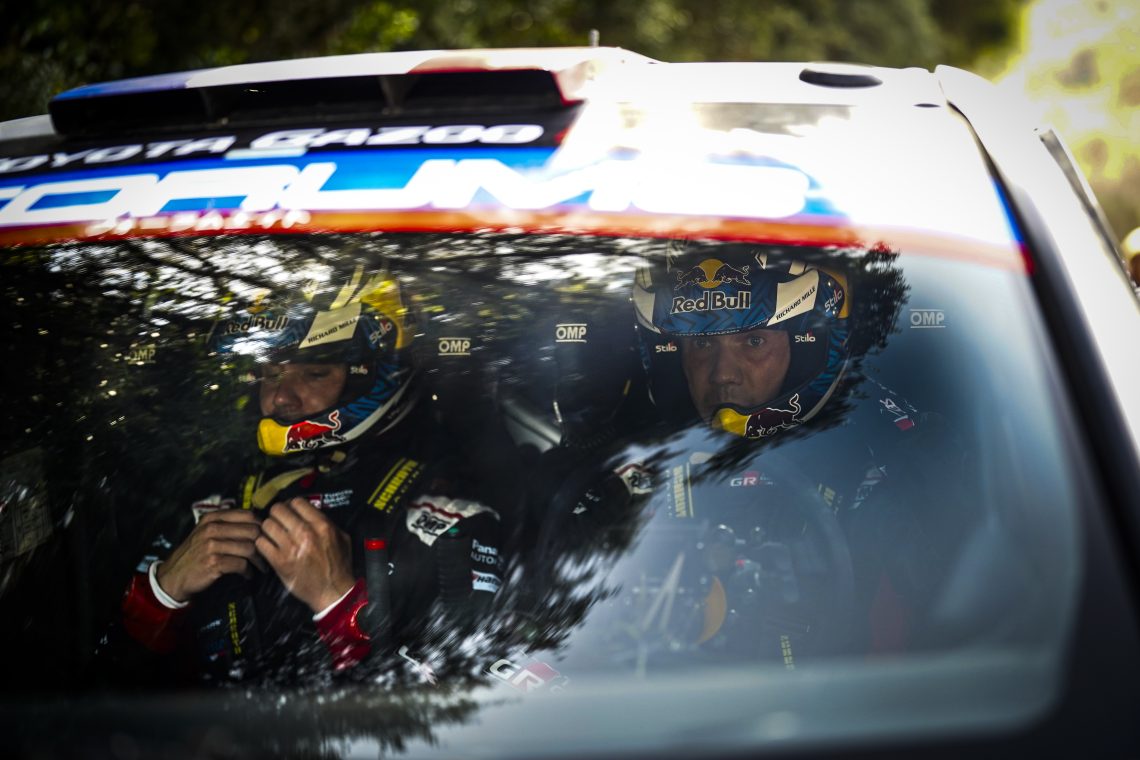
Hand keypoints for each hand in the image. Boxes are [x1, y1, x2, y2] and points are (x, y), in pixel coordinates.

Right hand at [156, 510, 265, 601]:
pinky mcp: (213, 562)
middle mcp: (212, 528)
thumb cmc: (195, 553)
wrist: (174, 575)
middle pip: (252, 531)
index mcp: (213, 517)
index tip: (266, 537)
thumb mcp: (205, 532)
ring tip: (260, 566)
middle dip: (263, 544)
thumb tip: (257, 524)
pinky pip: (241, 564)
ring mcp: (211, 545)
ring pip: (249, 548)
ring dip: (258, 560)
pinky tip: (247, 574)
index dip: (261, 526)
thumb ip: (227, 524)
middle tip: (266, 554)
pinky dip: (248, 571)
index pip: (248, 515)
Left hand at [256, 497, 354, 612]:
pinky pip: (261, 543)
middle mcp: (305, 533)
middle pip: (278, 510)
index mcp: (321, 525)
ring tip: (273, 534)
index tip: (291, 512)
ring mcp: (290, 547)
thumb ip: (326, 522)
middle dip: (277, 514)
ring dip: (268, 529)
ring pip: (267, 525)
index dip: (291, 506)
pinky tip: (269, 547)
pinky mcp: (279, 562)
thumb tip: (310, 512)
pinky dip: (263, 544)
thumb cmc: (338, 566)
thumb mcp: (341, 538)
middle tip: (279, 521)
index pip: (296, 502)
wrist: (333, 591)